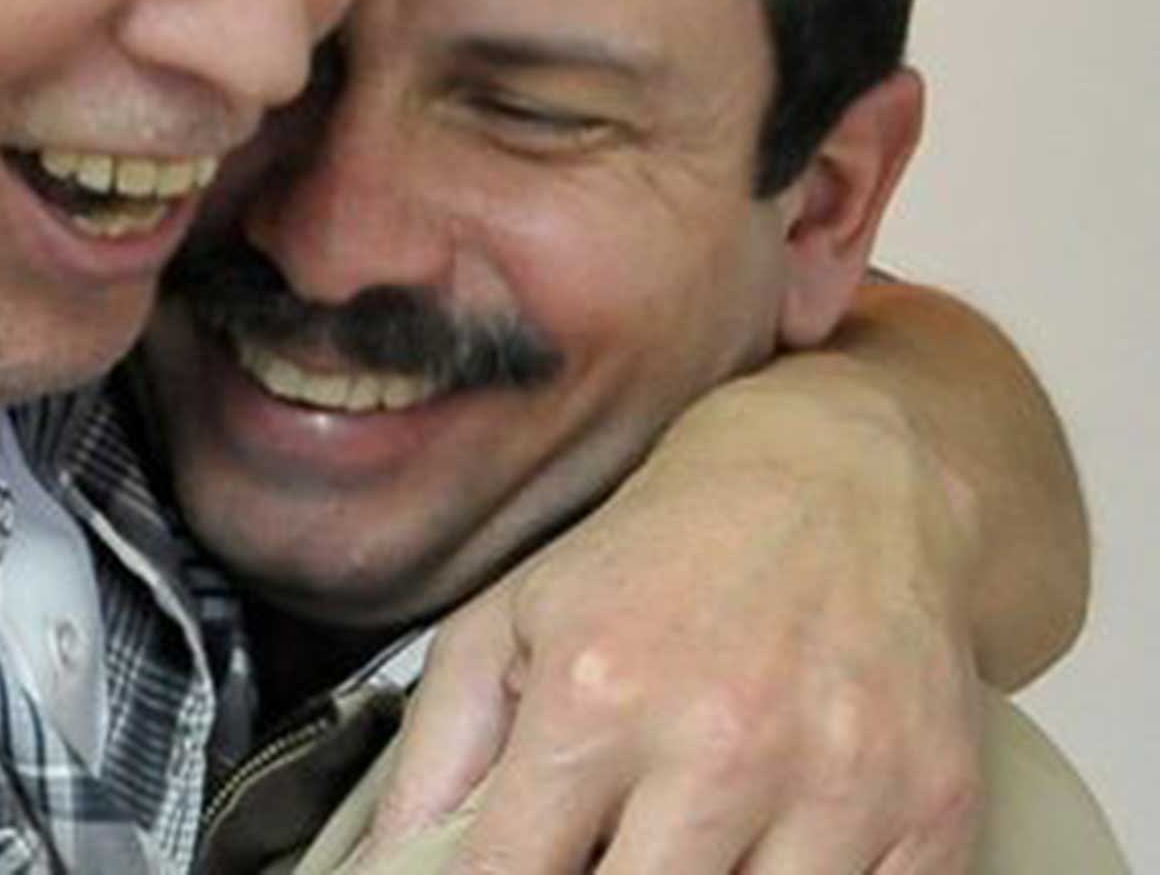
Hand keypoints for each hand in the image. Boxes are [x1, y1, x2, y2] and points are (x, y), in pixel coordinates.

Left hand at [365, 365, 984, 872]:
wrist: (843, 479)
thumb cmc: (658, 558)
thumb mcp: (515, 619)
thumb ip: (438, 752)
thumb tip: (381, 867)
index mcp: (596, 693)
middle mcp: (718, 741)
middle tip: (598, 855)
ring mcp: (837, 783)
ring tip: (676, 848)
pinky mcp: (932, 810)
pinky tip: (768, 853)